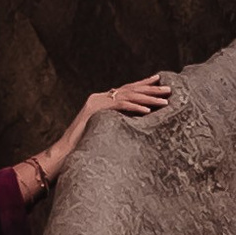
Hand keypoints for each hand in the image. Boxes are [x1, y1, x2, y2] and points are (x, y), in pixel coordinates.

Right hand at [20, 72, 172, 198]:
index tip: (159, 81)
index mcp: (102, 100)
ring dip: (148, 98)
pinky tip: (148, 110)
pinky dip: (135, 107)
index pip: (126, 89)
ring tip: (164, 100)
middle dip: (151, 89)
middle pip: (130, 90)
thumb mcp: (105, 129)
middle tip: (169, 89)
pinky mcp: (95, 109)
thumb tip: (138, 120)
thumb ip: (117, 120)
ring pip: (127, 96)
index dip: (143, 85)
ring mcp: (96, 101)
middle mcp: (99, 97)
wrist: (66, 153)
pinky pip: (119, 106)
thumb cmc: (85, 145)